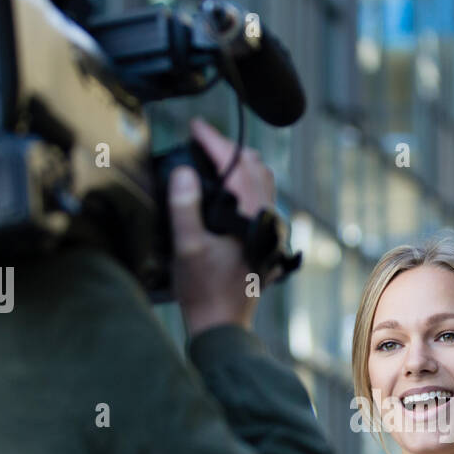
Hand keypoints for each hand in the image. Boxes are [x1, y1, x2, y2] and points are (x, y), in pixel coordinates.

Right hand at [169, 117, 277, 335]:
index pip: (237, 165)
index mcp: (252, 217)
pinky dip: (245, 185)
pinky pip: (261, 201)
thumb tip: (184, 171)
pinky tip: (226, 189)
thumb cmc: (204, 290)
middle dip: (228, 149)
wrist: (222, 326)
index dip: (214, 141)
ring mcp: (270, 231)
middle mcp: (268, 220)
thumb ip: (184, 207)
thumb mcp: (187, 247)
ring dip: (240, 166)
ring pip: (262, 183)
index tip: (195, 127)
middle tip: (201, 140)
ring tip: (213, 158)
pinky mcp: (266, 241)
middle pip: (255, 168)